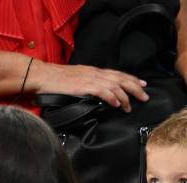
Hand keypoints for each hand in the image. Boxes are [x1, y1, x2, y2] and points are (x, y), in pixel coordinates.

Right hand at [27, 60, 148, 111]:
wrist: (42, 76)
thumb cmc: (57, 80)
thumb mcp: (78, 80)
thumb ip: (90, 86)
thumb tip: (102, 96)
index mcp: (94, 71)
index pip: (117, 74)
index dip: (132, 79)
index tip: (143, 85)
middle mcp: (94, 73)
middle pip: (120, 78)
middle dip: (135, 87)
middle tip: (145, 96)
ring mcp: (90, 79)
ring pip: (115, 85)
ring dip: (125, 96)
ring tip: (130, 106)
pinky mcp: (84, 86)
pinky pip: (102, 91)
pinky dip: (112, 97)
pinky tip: (117, 104)